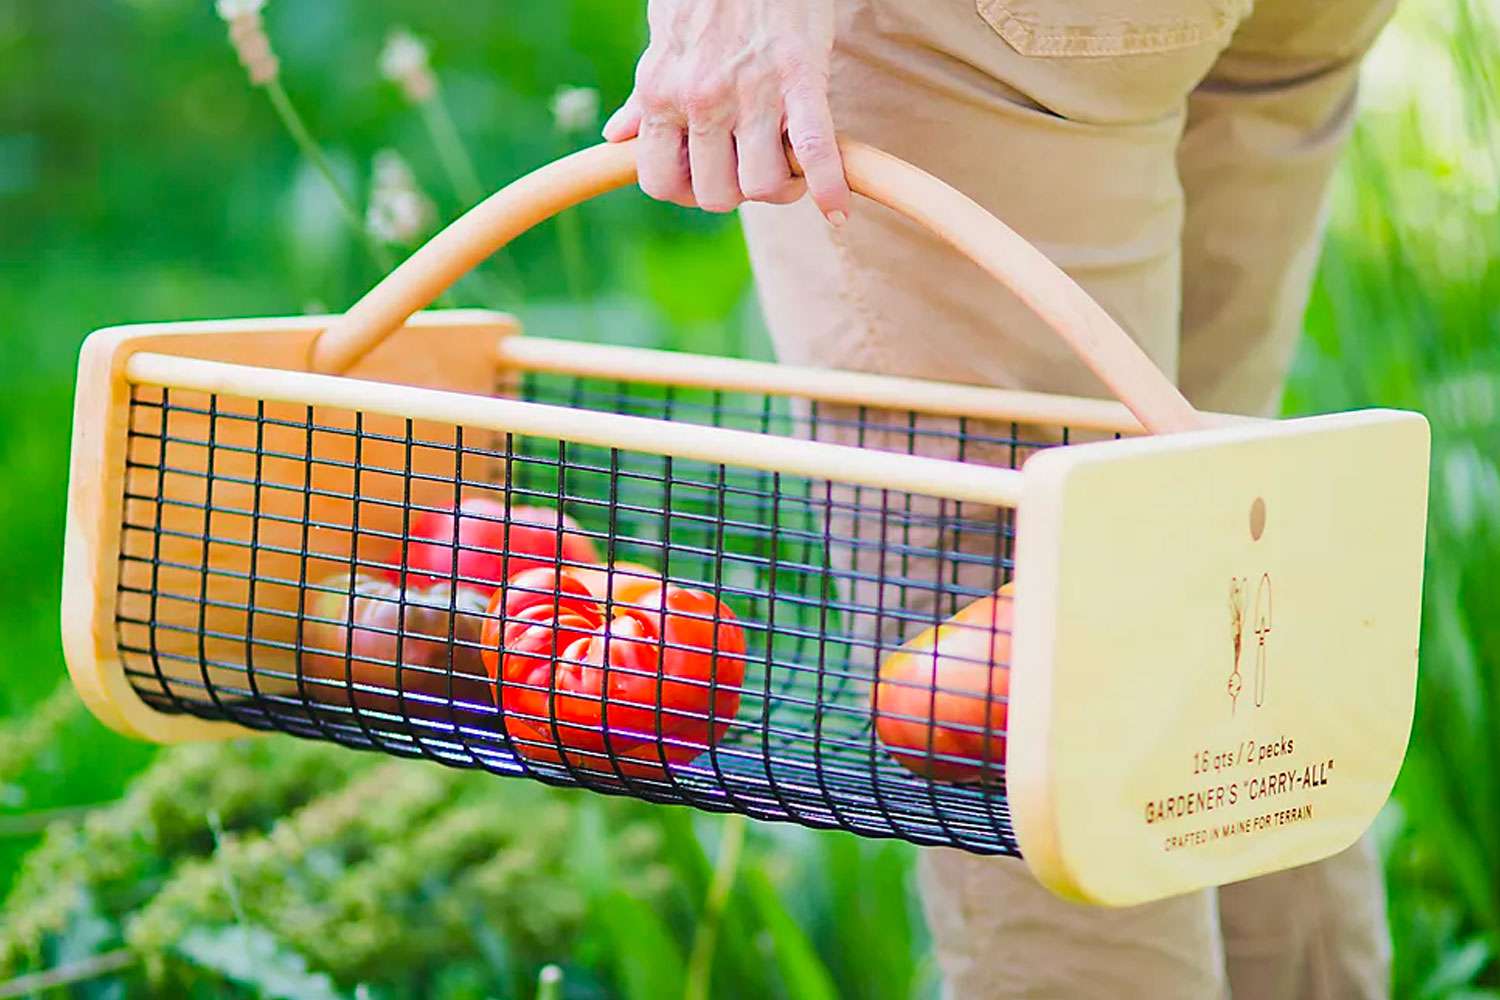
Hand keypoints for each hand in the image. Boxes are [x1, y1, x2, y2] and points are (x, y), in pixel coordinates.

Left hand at [602, 0, 850, 223]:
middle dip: (736, 192)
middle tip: (751, 169)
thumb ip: (644, 98)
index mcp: (662, 93)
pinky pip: (814, 152)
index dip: (685, 191)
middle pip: (716, 195)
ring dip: (780, 188)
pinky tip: (837, 207)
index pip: (661, 183)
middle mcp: (701, 99)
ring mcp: (751, 93)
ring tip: (788, 167)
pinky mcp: (800, 80)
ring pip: (762, 186)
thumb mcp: (662, 41)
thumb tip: (617, 136)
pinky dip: (829, 186)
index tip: (706, 176)